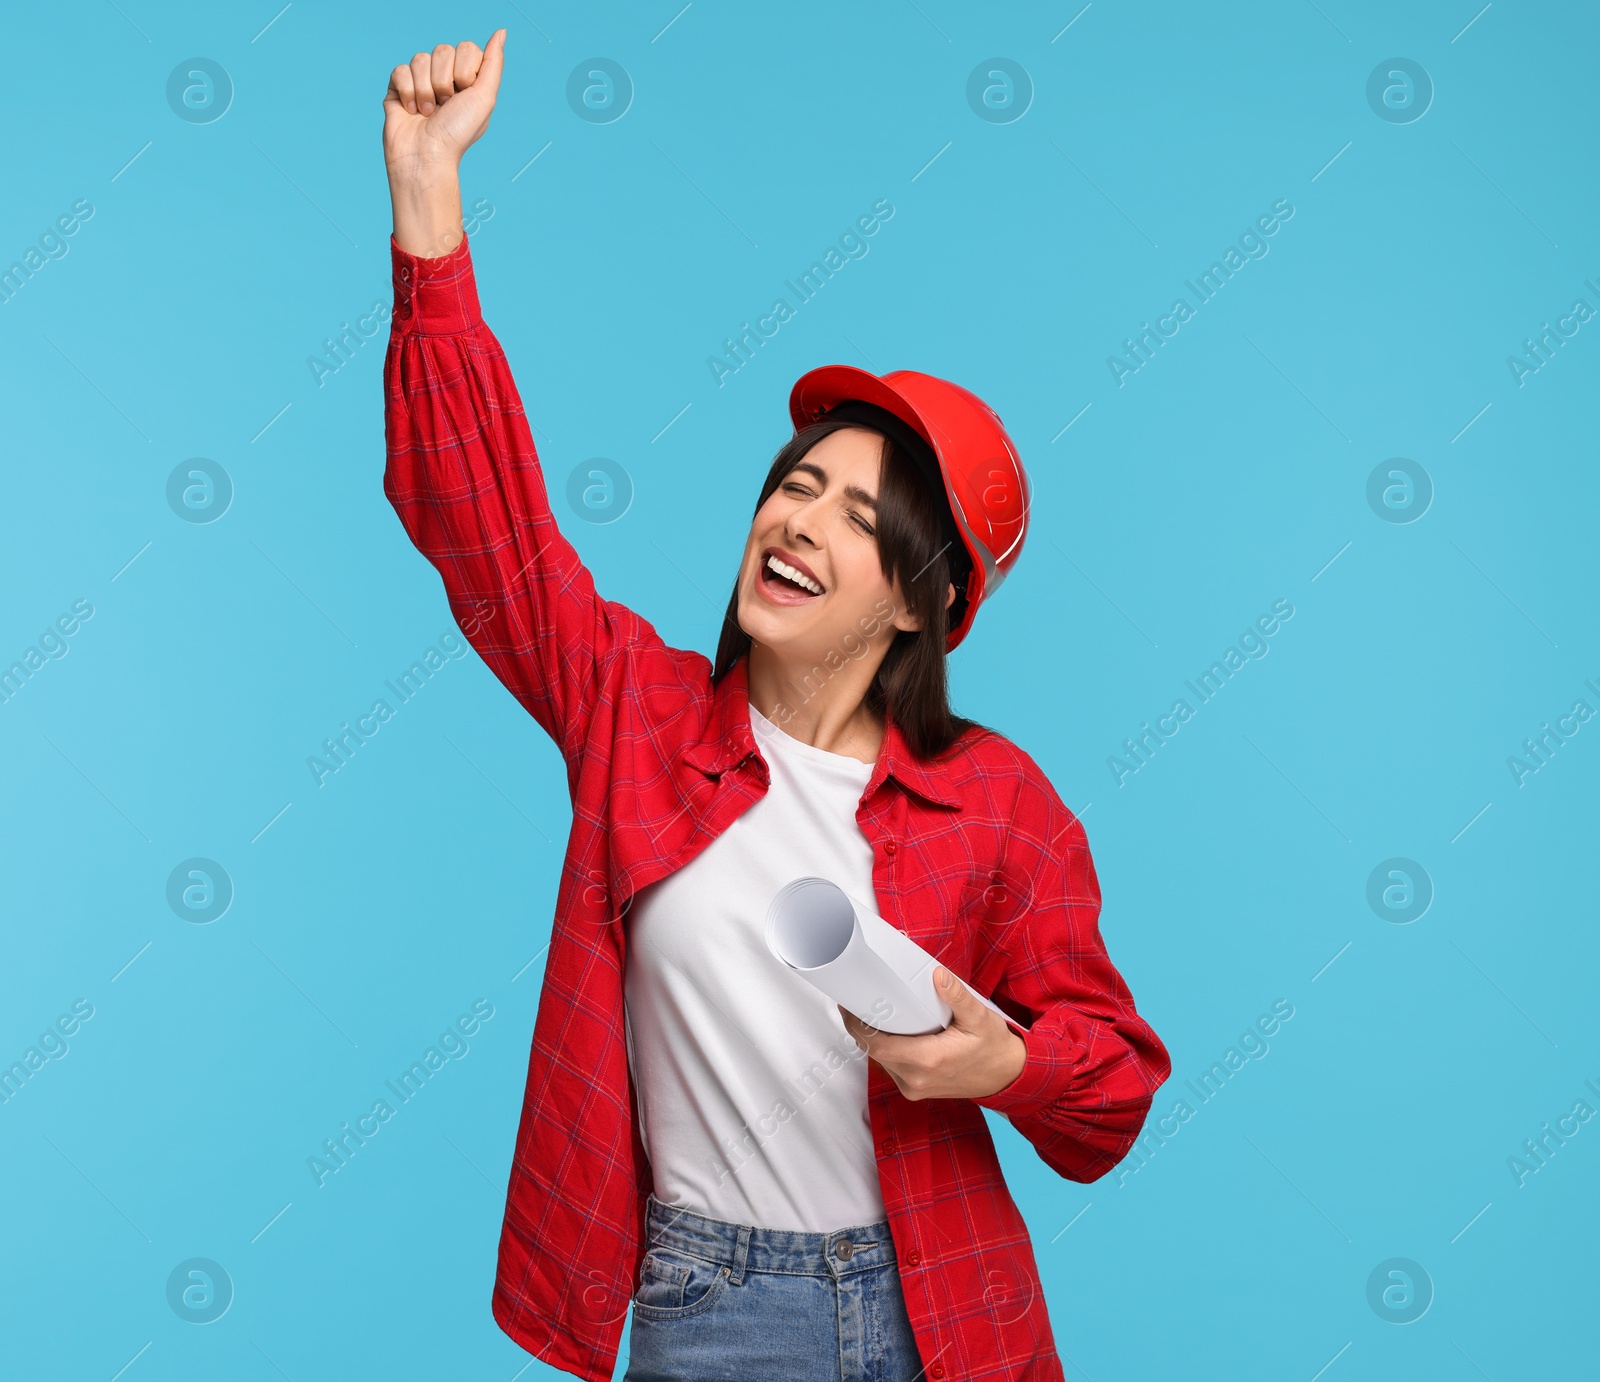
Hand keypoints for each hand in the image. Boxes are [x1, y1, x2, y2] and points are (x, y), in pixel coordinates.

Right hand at [383, 30, 505, 175]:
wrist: (426, 156)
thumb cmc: (457, 133)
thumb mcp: (485, 98)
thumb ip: (494, 63)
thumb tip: (502, 32)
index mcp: (467, 79)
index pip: (466, 48)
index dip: (465, 71)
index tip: (465, 95)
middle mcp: (445, 77)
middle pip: (442, 50)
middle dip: (444, 82)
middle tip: (445, 106)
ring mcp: (420, 81)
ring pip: (420, 59)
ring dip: (425, 90)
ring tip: (428, 113)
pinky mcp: (398, 87)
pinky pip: (400, 70)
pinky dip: (407, 92)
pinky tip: (411, 111)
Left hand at [838, 966, 1025, 1101]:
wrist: (1007, 1077)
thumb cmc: (994, 1048)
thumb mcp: (980, 1018)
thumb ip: (958, 996)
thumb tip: (938, 975)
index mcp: (928, 1061)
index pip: (877, 1046)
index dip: (857, 1026)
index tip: (849, 1006)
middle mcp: (916, 1079)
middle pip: (874, 1052)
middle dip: (861, 1028)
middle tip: (856, 1002)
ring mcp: (914, 1087)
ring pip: (880, 1061)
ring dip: (872, 1039)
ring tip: (870, 1013)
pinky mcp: (915, 1089)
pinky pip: (891, 1068)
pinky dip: (885, 1050)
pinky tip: (888, 1032)